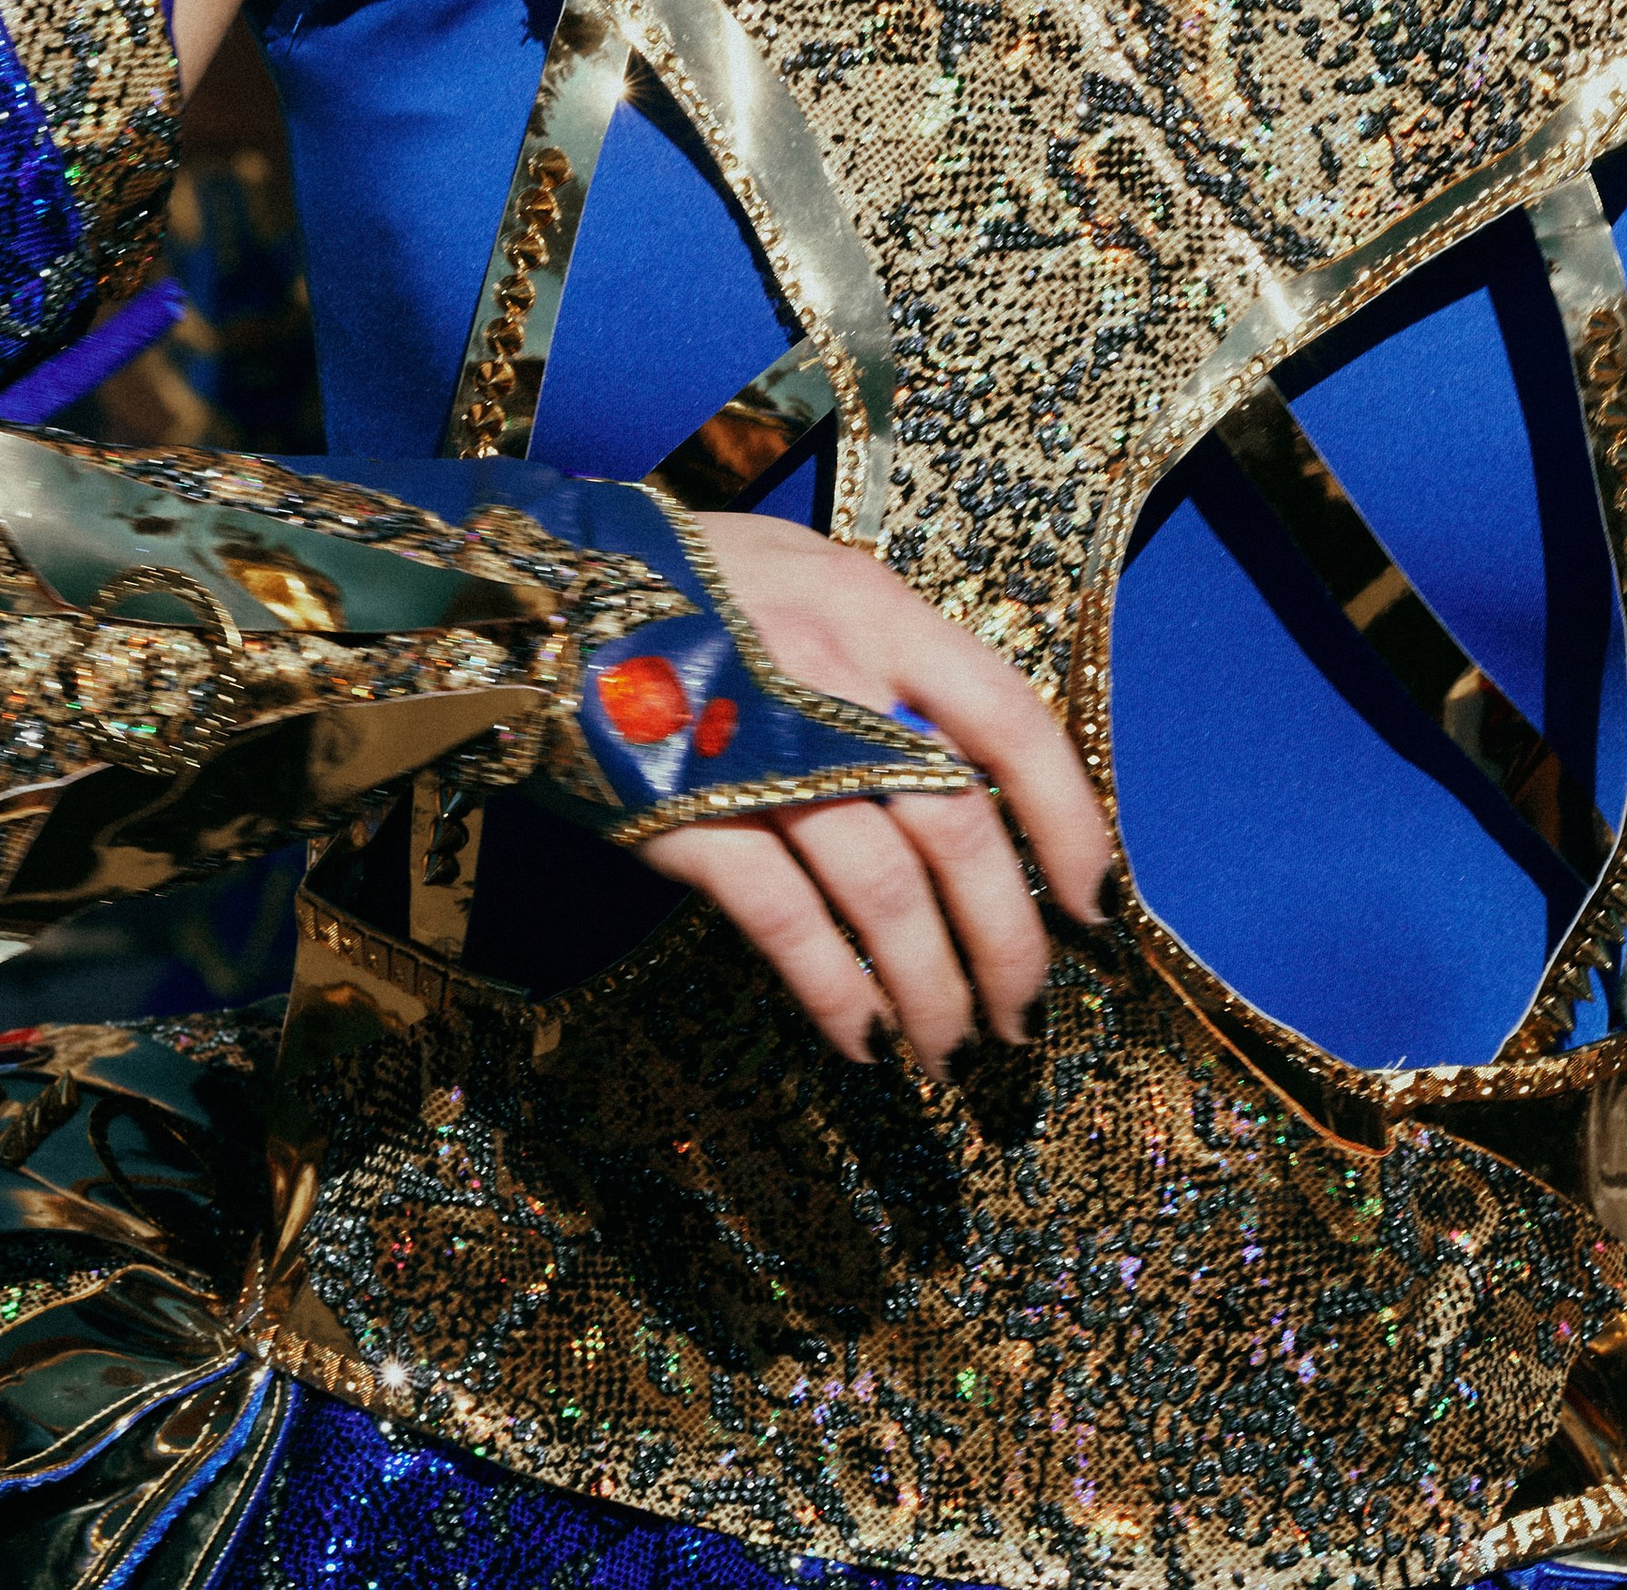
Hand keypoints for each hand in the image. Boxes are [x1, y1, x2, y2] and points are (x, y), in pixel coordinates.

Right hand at [633, 511, 1111, 1069]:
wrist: (536, 593)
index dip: (1068, 819)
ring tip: (947, 1044)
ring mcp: (753, 747)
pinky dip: (834, 991)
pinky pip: (784, 922)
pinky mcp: (681, 813)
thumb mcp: (810, 583)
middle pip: (957, 826)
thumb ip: (891, 663)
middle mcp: (828, 676)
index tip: (1091, 902)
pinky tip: (860, 1038)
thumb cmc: (691, 589)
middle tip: (1021, 1010)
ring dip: (929, 986)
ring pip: (881, 890)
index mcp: (874, 611)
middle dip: (1006, 939)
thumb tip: (978, 780)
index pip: (1011, 720)